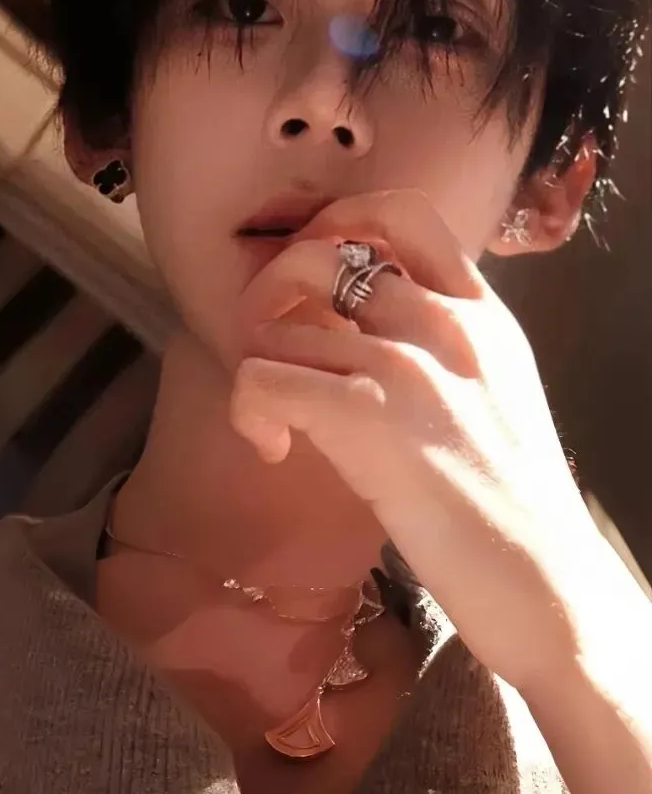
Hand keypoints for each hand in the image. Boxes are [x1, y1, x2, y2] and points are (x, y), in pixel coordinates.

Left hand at [230, 189, 609, 691]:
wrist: (543, 580)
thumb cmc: (510, 502)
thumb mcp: (493, 394)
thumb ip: (442, 347)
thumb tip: (359, 330)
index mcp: (479, 312)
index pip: (400, 214)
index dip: (332, 228)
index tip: (308, 287)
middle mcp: (442, 321)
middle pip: (319, 252)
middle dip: (269, 293)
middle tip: (267, 346)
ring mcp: (404, 364)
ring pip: (278, 321)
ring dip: (256, 367)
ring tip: (278, 419)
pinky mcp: (366, 416)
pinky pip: (261, 377)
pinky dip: (251, 412)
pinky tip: (278, 450)